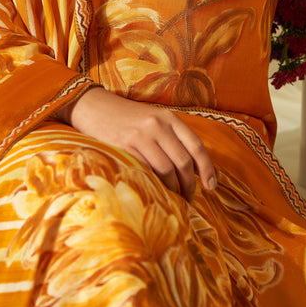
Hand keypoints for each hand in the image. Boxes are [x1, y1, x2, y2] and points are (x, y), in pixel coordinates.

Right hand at [56, 87, 216, 201]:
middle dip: (190, 184)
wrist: (94, 107)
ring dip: (173, 189)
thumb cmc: (127, 118)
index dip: (207, 168)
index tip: (212, 186)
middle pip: (183, 161)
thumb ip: (171, 137)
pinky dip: (154, 185)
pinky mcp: (125, 146)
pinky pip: (146, 171)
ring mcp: (141, 135)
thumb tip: (192, 167)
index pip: (196, 145)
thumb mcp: (153, 119)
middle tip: (189, 199)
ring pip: (167, 170)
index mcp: (169, 117)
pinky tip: (155, 192)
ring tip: (174, 199)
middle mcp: (158, 124)